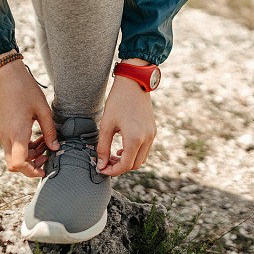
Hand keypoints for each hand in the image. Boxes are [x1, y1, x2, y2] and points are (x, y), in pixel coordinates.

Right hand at [0, 54, 58, 177]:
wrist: (8, 77)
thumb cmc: (27, 91)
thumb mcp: (44, 110)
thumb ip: (50, 131)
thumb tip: (56, 148)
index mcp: (16, 133)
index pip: (18, 164)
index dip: (31, 172)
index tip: (44, 170)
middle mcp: (5, 136)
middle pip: (14, 164)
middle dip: (32, 164)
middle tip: (48, 155)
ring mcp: (1, 133)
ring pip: (13, 155)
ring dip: (29, 155)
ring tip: (46, 143)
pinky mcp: (1, 128)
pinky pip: (11, 145)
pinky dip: (24, 146)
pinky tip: (37, 136)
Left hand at [96, 59, 156, 175]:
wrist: (134, 82)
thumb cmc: (118, 101)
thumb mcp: (106, 124)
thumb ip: (102, 147)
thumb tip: (100, 165)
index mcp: (135, 138)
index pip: (125, 165)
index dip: (112, 171)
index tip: (101, 169)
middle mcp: (147, 138)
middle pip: (135, 165)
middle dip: (120, 167)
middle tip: (106, 162)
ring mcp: (152, 134)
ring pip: (142, 158)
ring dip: (128, 161)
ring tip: (113, 155)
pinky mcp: (153, 130)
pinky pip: (145, 149)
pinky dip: (134, 153)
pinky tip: (122, 148)